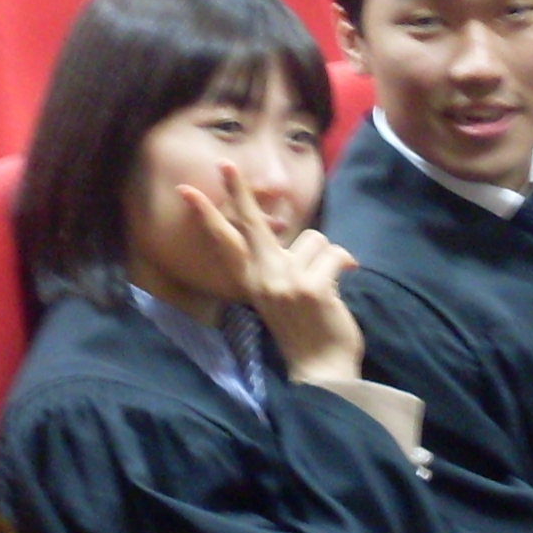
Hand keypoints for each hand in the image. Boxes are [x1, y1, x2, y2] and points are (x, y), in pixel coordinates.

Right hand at [177, 160, 361, 387]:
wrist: (321, 368)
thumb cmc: (306, 328)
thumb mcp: (280, 296)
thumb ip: (281, 266)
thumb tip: (300, 239)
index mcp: (252, 281)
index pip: (225, 242)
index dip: (207, 215)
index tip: (186, 190)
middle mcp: (262, 279)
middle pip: (251, 225)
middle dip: (238, 192)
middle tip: (225, 163)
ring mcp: (285, 283)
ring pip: (314, 239)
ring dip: (327, 258)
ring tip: (325, 288)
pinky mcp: (311, 288)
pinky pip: (335, 253)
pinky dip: (346, 266)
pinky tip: (341, 289)